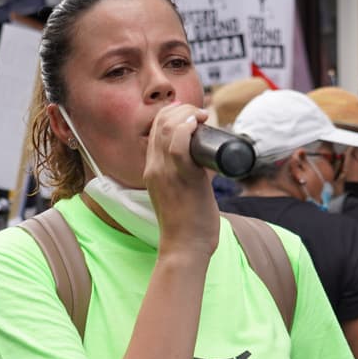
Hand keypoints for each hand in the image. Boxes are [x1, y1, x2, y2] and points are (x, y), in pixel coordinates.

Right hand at [143, 103, 219, 257]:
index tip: (191, 115)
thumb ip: (185, 178)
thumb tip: (205, 166)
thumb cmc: (187, 225)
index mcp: (152, 171)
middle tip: (200, 115)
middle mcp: (154, 168)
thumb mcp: (177, 194)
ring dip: (186, 114)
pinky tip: (198, 122)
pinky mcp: (182, 179)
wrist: (185, 248)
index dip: (171, 115)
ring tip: (201, 117)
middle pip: (160, 124)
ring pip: (167, 128)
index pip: (155, 131)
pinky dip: (187, 128)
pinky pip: (178, 145)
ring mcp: (165, 173)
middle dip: (181, 110)